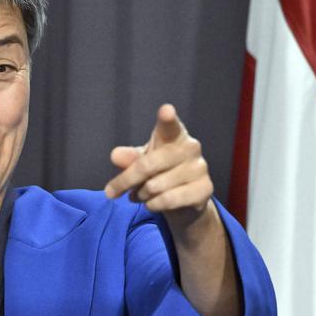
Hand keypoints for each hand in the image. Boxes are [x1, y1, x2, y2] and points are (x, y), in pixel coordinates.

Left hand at [104, 104, 214, 228]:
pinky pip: (168, 200)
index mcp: (174, 135)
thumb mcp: (141, 162)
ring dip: (140, 195)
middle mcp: (190, 147)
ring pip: (155, 186)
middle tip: (111, 192)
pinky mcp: (205, 189)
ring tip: (139, 195)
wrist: (184, 199)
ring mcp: (200, 168)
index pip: (169, 126)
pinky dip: (153, 205)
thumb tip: (115, 155)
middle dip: (126, 180)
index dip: (167, 118)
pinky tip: (151, 204)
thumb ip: (130, 158)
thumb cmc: (159, 172)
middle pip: (147, 165)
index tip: (166, 110)